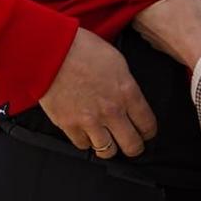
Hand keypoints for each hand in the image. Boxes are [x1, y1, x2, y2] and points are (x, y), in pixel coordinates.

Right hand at [37, 28, 157, 158]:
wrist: (51, 51)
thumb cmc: (82, 49)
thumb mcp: (116, 62)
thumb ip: (125, 84)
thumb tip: (129, 98)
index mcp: (127, 92)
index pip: (148, 125)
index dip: (148, 132)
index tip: (145, 132)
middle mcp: (112, 110)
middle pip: (132, 145)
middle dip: (135, 147)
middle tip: (131, 144)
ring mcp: (90, 120)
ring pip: (108, 151)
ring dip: (109, 146)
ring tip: (107, 140)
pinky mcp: (69, 125)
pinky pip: (83, 145)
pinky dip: (85, 141)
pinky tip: (86, 133)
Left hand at [134, 0, 200, 68]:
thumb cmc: (191, 23)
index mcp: (139, 12)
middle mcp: (141, 27)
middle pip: (143, 3)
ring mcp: (153, 38)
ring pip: (152, 16)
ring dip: (160, 6)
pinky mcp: (166, 45)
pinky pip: (162, 27)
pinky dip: (168, 19)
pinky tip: (179, 12)